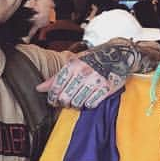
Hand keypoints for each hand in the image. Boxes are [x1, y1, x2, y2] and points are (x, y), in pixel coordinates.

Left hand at [38, 38, 159, 108]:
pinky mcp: (106, 89)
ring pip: (78, 102)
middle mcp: (84, 73)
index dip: (52, 97)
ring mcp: (96, 81)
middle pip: (65, 97)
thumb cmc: (94, 59)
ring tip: (77, 101)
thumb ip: (57, 76)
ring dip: (75, 105)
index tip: (53, 100)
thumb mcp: (75, 62)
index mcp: (73, 65)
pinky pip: (92, 104)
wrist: (119, 55)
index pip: (56, 87)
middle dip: (63, 103)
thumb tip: (40, 88)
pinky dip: (88, 105)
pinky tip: (88, 100)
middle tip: (65, 103)